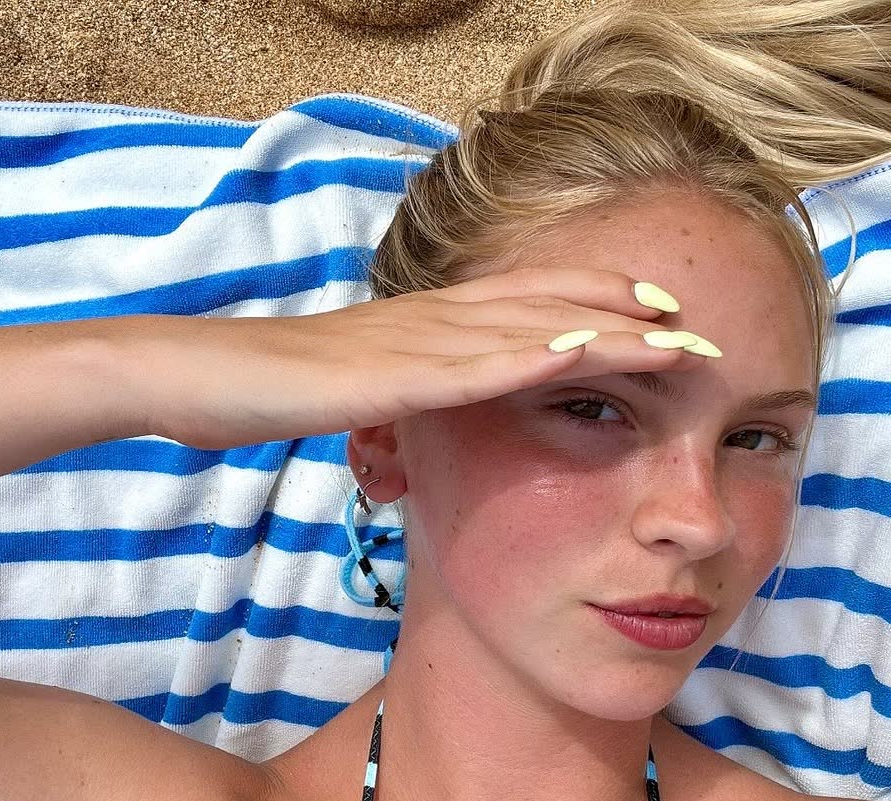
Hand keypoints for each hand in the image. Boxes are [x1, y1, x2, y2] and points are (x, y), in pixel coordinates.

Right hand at [158, 268, 713, 447]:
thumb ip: (400, 391)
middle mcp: (433, 320)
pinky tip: (585, 350)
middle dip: (624, 307)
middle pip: (545, 303)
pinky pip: (475, 363)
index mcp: (426, 326)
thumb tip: (430, 410)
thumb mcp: (353, 389)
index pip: (526, 303)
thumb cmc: (266, 387)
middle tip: (694, 317)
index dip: (594, 301)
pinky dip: (534, 355)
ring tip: (675, 331)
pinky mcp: (393, 375)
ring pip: (528, 327)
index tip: (653, 314)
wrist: (196, 376)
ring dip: (606, 327)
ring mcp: (415, 343)